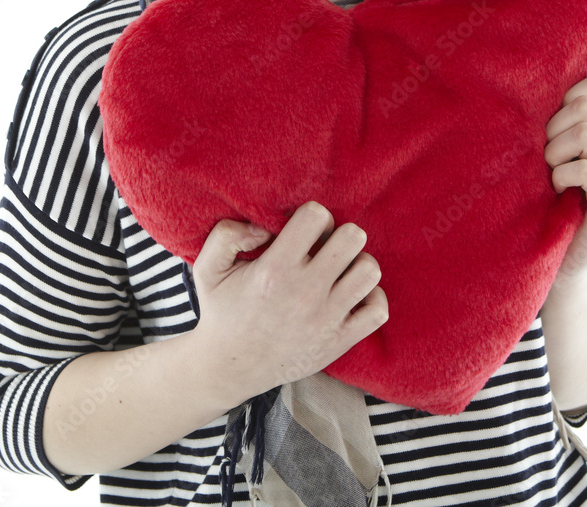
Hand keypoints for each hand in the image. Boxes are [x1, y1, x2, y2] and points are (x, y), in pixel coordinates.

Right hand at [190, 200, 387, 405]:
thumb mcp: (208, 268)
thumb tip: (264, 226)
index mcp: (275, 270)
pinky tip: (351, 295)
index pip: (316, 216)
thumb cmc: (223, 312)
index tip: (304, 232)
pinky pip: (378, 310)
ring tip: (339, 270)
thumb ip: (227, 234)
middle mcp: (305, 292)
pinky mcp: (340, 341)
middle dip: (339, 235)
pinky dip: (372, 297)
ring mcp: (326, 319)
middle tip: (324, 248)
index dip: (313, 216)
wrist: (230, 369)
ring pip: (370, 270)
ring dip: (357, 264)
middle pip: (352, 237)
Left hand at [543, 71, 586, 286]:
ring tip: (551, 175)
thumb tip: (538, 80)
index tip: (552, 124)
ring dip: (555, 154)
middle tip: (546, 158)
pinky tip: (557, 191)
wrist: (553, 253)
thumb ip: (556, 120)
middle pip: (585, 107)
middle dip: (553, 129)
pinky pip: (585, 169)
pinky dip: (561, 176)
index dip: (569, 95)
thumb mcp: (547, 151)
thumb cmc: (542, 198)